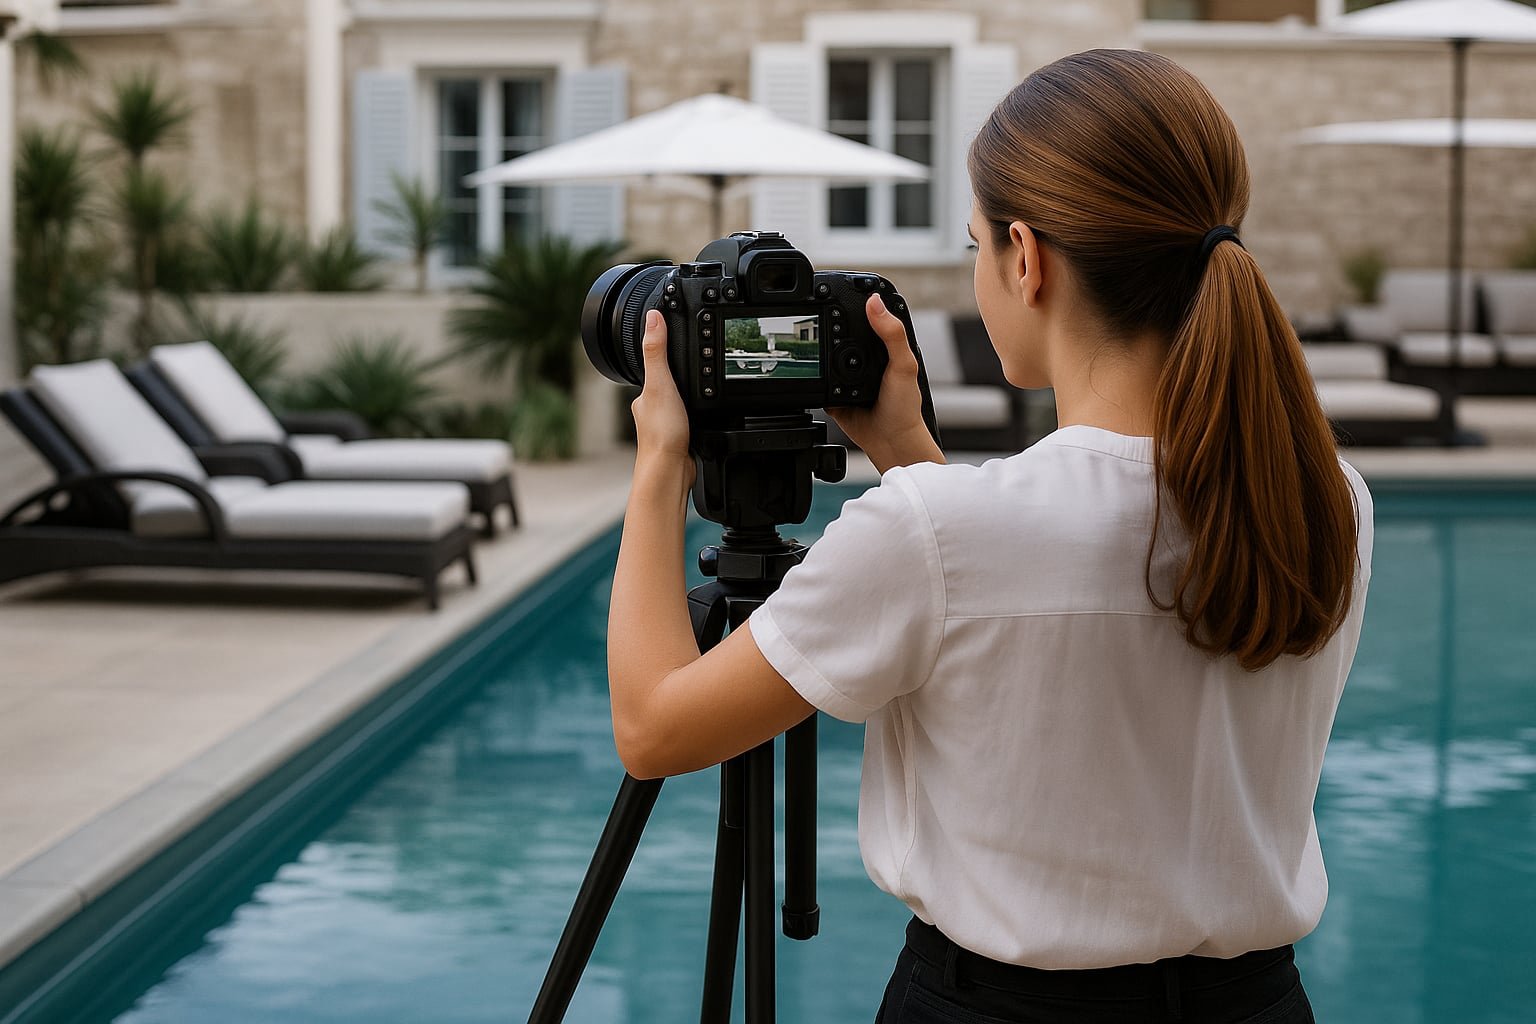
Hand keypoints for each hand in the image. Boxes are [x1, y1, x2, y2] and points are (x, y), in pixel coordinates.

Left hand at [631, 309, 695, 487]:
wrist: (670, 472)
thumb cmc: (662, 434)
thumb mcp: (661, 384)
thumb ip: (656, 351)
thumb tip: (653, 318)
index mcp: (645, 393)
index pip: (656, 363)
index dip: (667, 349)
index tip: (678, 334)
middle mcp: (652, 408)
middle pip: (669, 382)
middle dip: (682, 374)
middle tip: (698, 363)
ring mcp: (666, 424)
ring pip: (680, 402)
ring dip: (691, 396)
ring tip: (704, 389)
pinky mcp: (681, 437)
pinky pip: (690, 418)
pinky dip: (698, 414)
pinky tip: (705, 416)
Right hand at [827, 294, 943, 472]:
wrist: (890, 440)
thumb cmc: (905, 406)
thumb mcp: (904, 365)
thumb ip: (892, 334)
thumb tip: (875, 302)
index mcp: (883, 344)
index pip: (867, 314)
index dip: (854, 300)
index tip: (838, 289)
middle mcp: (864, 355)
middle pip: (841, 331)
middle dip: (828, 323)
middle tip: (816, 312)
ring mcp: (845, 373)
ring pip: (826, 352)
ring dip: (817, 348)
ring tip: (809, 337)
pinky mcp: (831, 390)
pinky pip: (816, 378)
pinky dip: (812, 373)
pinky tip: (810, 367)